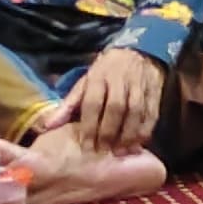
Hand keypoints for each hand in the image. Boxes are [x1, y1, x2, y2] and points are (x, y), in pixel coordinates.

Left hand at [53, 44, 170, 158]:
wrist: (136, 52)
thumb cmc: (105, 72)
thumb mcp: (84, 83)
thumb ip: (68, 106)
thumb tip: (47, 127)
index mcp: (98, 77)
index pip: (93, 103)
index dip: (89, 125)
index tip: (86, 145)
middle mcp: (119, 80)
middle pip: (115, 108)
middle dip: (109, 131)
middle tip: (103, 151)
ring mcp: (139, 85)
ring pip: (135, 111)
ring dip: (128, 133)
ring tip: (121, 151)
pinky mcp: (155, 90)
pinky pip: (152, 112)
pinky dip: (146, 129)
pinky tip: (139, 143)